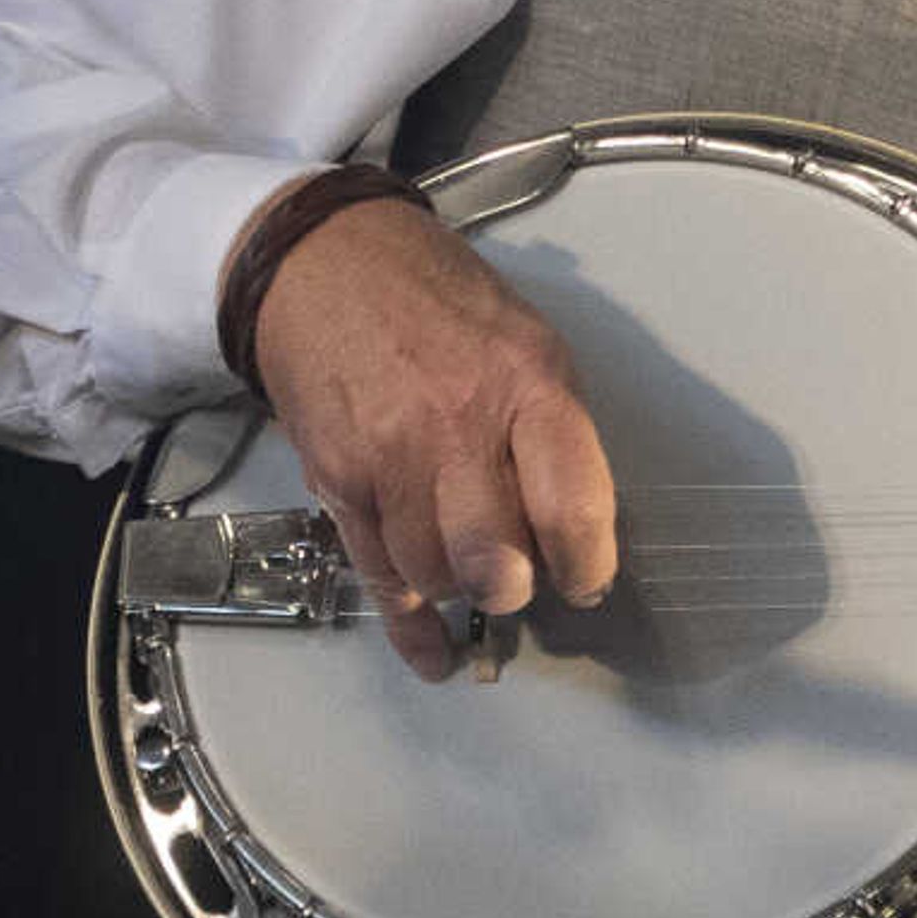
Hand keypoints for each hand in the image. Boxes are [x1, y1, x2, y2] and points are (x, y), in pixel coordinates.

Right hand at [241, 191, 617, 676]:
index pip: (571, 508)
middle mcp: (457, 428)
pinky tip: (435, 652)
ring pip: (434, 575)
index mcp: (528, 387)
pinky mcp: (335, 481)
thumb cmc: (445, 307)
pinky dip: (409, 627)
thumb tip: (577, 528)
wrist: (327, 264)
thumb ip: (556, 434)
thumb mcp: (531, 344)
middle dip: (515, 587)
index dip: (588, 565)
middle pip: (495, 560)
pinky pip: (377, 576)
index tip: (589, 581)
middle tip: (522, 576)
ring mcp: (388, 458)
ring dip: (460, 587)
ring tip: (471, 564)